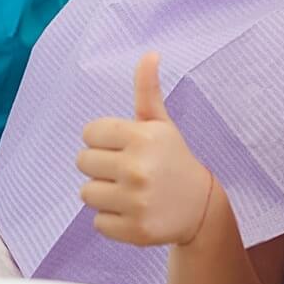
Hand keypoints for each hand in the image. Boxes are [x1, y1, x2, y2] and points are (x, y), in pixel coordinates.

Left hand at [76, 52, 215, 246]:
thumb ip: (147, 89)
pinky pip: (97, 222)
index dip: (102, 140)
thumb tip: (150, 53)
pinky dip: (111, 219)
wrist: (200, 206)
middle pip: (83, 162)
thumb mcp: (161, 123)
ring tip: (128, 191)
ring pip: (86, 194)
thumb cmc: (172, 158)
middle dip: (100, 166)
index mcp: (141, 136)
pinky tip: (133, 211)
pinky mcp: (134, 231)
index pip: (89, 133)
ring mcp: (136, 202)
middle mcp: (137, 168)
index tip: (122, 146)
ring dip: (103, 193)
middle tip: (124, 169)